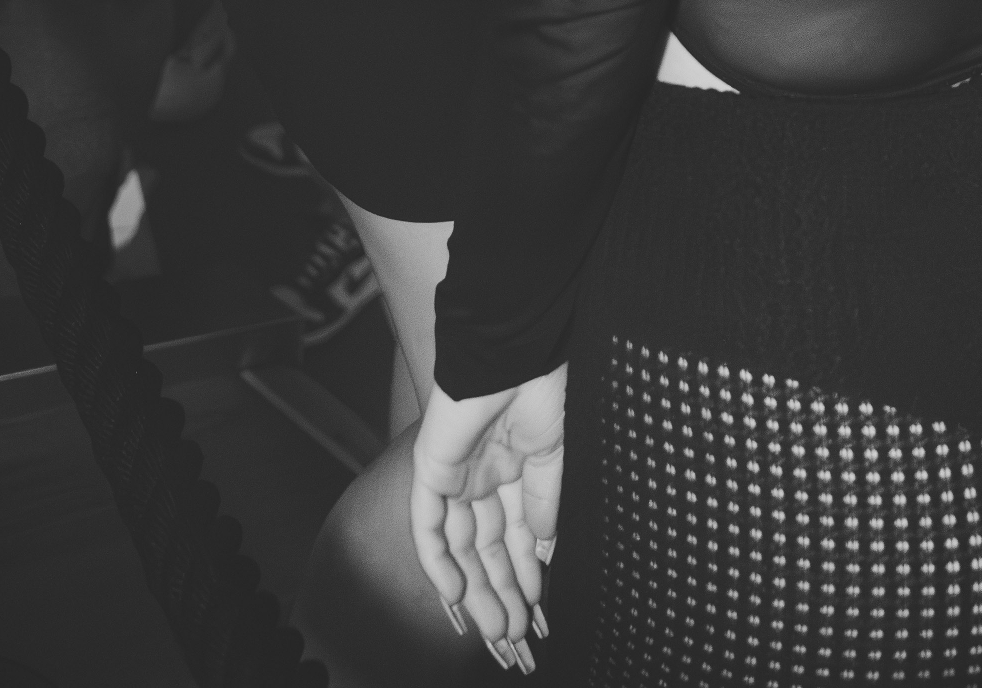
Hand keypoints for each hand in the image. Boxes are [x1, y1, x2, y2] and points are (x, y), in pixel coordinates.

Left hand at [410, 369, 564, 666]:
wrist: (512, 350)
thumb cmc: (540, 386)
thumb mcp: (554, 451)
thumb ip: (547, 500)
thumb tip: (545, 549)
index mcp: (514, 467)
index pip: (516, 532)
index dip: (527, 570)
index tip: (539, 607)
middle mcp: (482, 476)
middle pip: (487, 547)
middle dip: (502, 590)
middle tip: (516, 632)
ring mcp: (456, 475)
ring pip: (460, 546)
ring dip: (477, 587)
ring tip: (496, 626)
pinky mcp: (429, 469)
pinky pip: (427, 526)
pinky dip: (438, 562)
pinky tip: (456, 595)